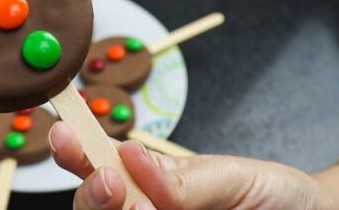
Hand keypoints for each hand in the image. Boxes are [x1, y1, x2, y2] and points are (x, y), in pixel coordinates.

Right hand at [48, 121, 338, 209]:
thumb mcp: (233, 175)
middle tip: (112, 183)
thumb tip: (130, 156)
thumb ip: (184, 178)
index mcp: (150, 178)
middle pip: (91, 205)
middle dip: (92, 194)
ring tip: (144, 209)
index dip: (74, 148)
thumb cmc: (273, 195)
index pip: (99, 162)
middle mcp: (143, 209)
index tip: (64, 135)